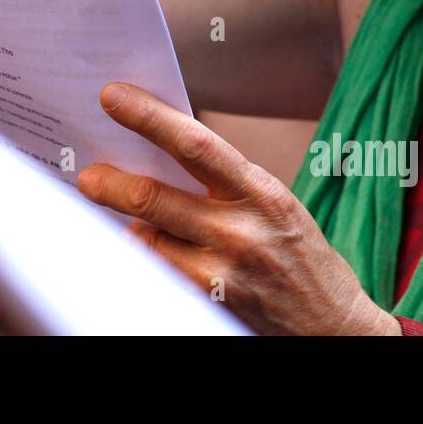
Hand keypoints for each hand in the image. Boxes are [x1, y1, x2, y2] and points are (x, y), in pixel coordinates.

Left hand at [77, 83, 399, 335]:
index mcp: (260, 191)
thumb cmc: (301, 258)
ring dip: (125, 226)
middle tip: (87, 175)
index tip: (112, 96)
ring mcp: (226, 271)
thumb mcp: (274, 205)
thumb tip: (159, 155)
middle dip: (111, 183)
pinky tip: (141, 249)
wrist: (335, 327)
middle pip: (156, 196)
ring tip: (116, 218)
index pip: (194, 143)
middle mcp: (243, 229)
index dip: (148, 117)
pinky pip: (160, 274)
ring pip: (148, 240)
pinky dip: (144, 259)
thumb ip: (224, 183)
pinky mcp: (214, 304)